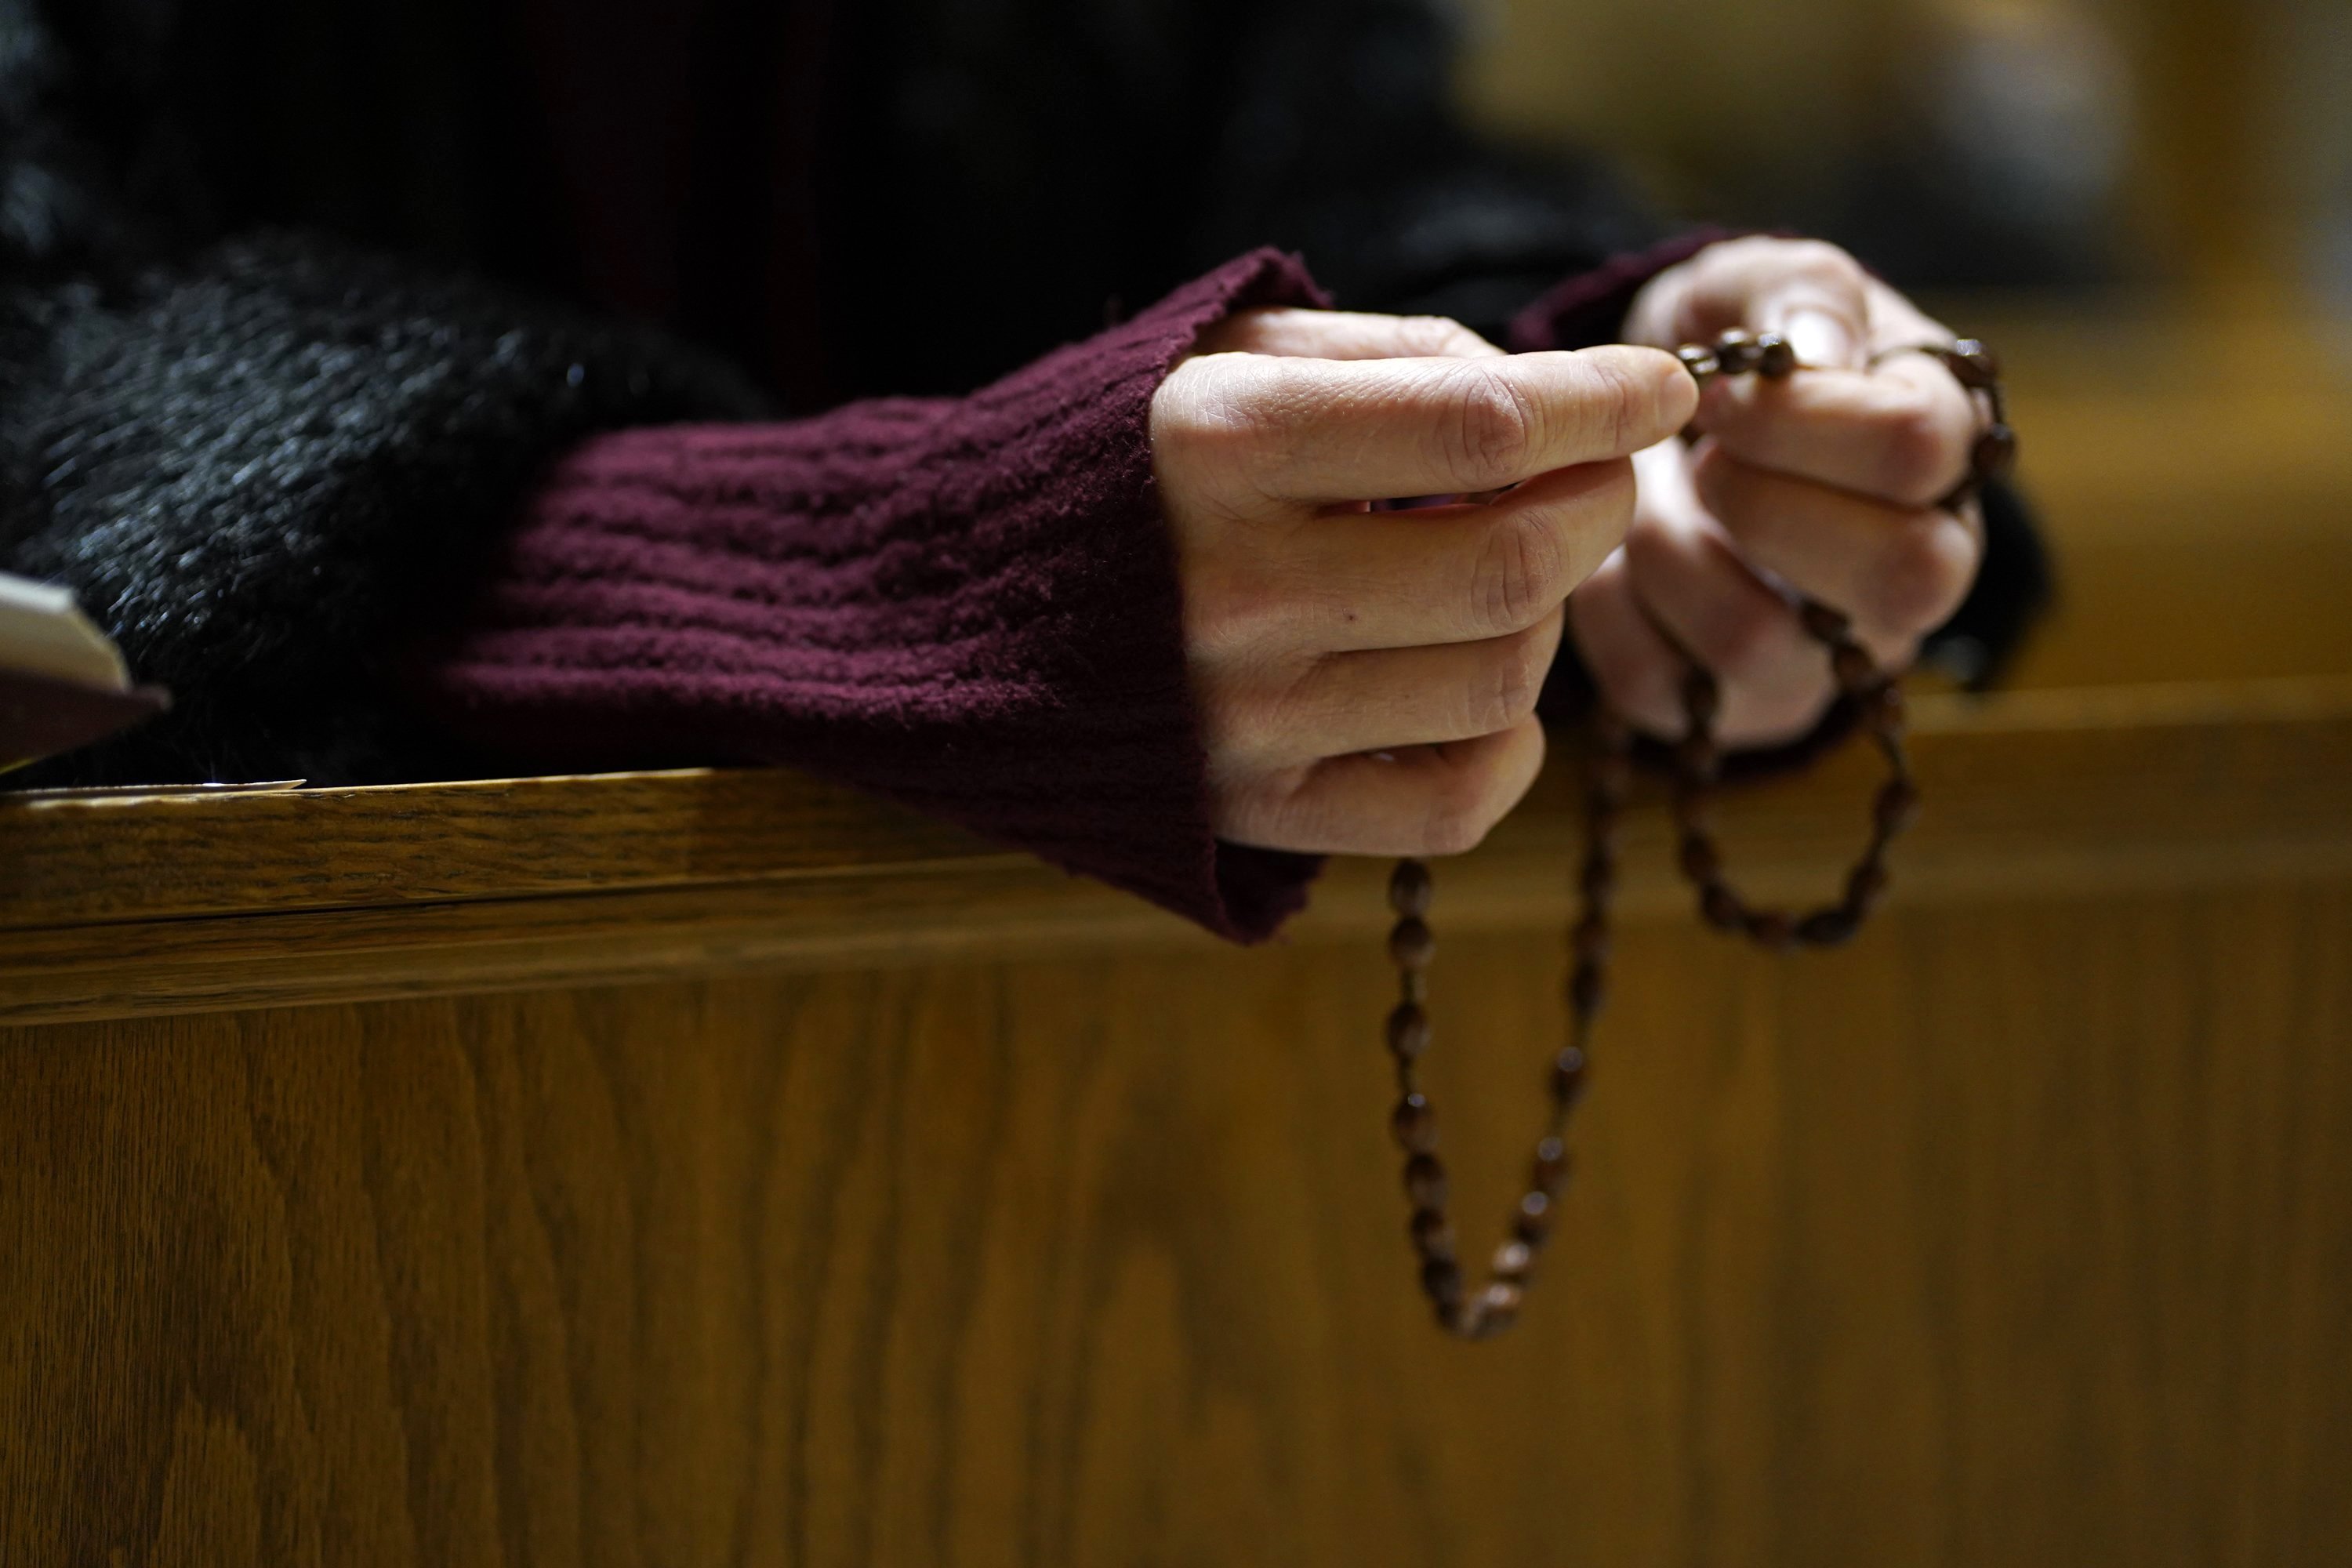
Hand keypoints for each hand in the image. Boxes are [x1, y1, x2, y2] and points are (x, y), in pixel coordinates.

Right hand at [1151, 308, 1694, 855]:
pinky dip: (1511, 745)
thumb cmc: (1127, 456)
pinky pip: (1453, 802)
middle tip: (1594, 478)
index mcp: (1217, 443)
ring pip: (1498, 680)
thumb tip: (1555, 404)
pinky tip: (1483, 688)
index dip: (1604, 400)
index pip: (1479, 422)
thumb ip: (1396, 357)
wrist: (963, 599)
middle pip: (1510, 562)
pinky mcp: (1254, 811)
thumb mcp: (1232, 351)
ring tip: (1507, 576)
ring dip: (1548, 617)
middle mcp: (1227, 589)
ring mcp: (1241, 717)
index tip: (1660, 389)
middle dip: (1596, 506)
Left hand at [1578, 237, 1987, 745]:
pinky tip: (1612, 560)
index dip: (1800, 417)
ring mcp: (1835, 656)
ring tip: (1644, 501)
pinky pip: (1662, 688)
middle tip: (1699, 457)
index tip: (1722, 394)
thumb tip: (1819, 352)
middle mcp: (1919, 570)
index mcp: (1945, 455)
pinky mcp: (1739, 710)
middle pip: (1900, 575)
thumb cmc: (1743, 357)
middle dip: (1759, 503)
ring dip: (1665, 555)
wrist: (1667, 432)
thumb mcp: (1765, 286)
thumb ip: (1802, 293)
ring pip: (1759, 642)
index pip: (1919, 450)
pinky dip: (1609, 615)